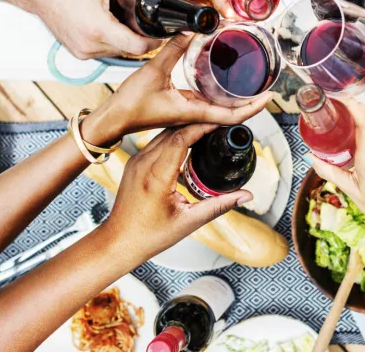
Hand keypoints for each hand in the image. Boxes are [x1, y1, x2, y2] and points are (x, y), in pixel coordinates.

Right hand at [35, 0, 166, 59]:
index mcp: (98, 29)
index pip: (139, 48)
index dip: (155, 40)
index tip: (161, 29)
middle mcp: (89, 45)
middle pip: (130, 50)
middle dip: (141, 36)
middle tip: (148, 20)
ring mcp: (82, 52)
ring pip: (118, 52)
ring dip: (126, 40)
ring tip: (129, 21)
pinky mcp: (77, 53)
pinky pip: (104, 51)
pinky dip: (112, 41)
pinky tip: (113, 26)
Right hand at [83, 34, 272, 141]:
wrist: (112, 119)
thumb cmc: (130, 103)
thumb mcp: (153, 70)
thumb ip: (173, 49)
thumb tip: (193, 29)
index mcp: (193, 112)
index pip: (233, 115)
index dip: (254, 107)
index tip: (270, 96)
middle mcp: (194, 115)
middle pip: (231, 113)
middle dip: (251, 101)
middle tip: (266, 84)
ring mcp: (187, 113)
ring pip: (219, 108)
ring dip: (236, 98)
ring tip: (250, 81)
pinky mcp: (179, 108)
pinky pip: (206, 103)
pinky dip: (218, 94)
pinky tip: (219, 81)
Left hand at [105, 124, 252, 261]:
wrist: (119, 241)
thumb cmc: (149, 235)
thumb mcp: (189, 222)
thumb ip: (219, 205)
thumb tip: (245, 196)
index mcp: (156, 177)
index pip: (180, 138)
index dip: (202, 127)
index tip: (219, 122)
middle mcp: (143, 164)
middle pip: (173, 131)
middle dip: (197, 123)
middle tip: (218, 122)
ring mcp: (136, 161)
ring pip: (163, 133)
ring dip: (185, 128)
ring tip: (207, 128)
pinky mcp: (134, 163)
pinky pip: (156, 142)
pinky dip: (174, 137)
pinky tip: (189, 141)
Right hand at [308, 99, 364, 229]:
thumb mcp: (349, 188)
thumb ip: (328, 171)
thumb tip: (310, 157)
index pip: (364, 122)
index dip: (351, 105)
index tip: (338, 97)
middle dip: (349, 106)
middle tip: (331, 104)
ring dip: (356, 115)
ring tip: (338, 115)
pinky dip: (363, 124)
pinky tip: (352, 129)